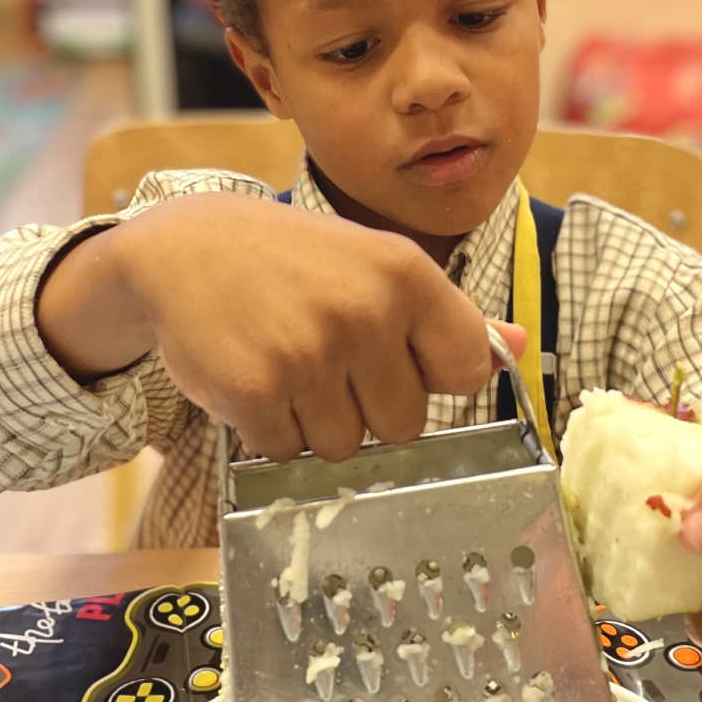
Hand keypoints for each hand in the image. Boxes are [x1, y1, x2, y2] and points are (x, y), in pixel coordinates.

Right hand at [39, 194, 521, 461]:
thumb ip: (447, 315)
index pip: (467, 369)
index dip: (432, 376)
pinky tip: (254, 378)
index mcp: (405, 274)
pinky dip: (269, 429)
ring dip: (315, 422)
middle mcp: (364, 311)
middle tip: (326, 357)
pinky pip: (287, 451)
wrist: (183, 250)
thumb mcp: (374, 264)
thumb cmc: (292, 262)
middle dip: (367, 406)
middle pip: (405, 424)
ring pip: (345, 447)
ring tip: (287, 364)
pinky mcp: (255, 390)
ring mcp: (308, 353)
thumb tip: (518, 348)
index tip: (397, 357)